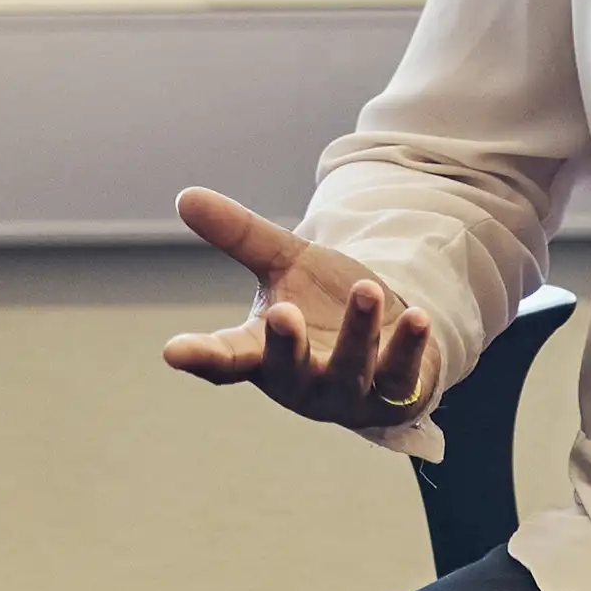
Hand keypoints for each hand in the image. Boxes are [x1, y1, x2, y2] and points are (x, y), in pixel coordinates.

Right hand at [157, 192, 440, 433]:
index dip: (199, 356)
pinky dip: (408, 348)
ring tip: (366, 289)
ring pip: (349, 369)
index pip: (225, 359)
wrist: (387, 336)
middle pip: (287, 369)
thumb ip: (239, 236)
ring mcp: (347, 394)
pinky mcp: (392, 395)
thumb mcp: (283, 264)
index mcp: (262, 354)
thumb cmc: (321, 304)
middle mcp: (300, 382)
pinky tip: (418, 317)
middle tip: (283, 313)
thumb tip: (185, 195)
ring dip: (357, 332)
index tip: (173, 351)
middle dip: (287, 345)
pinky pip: (400, 377)